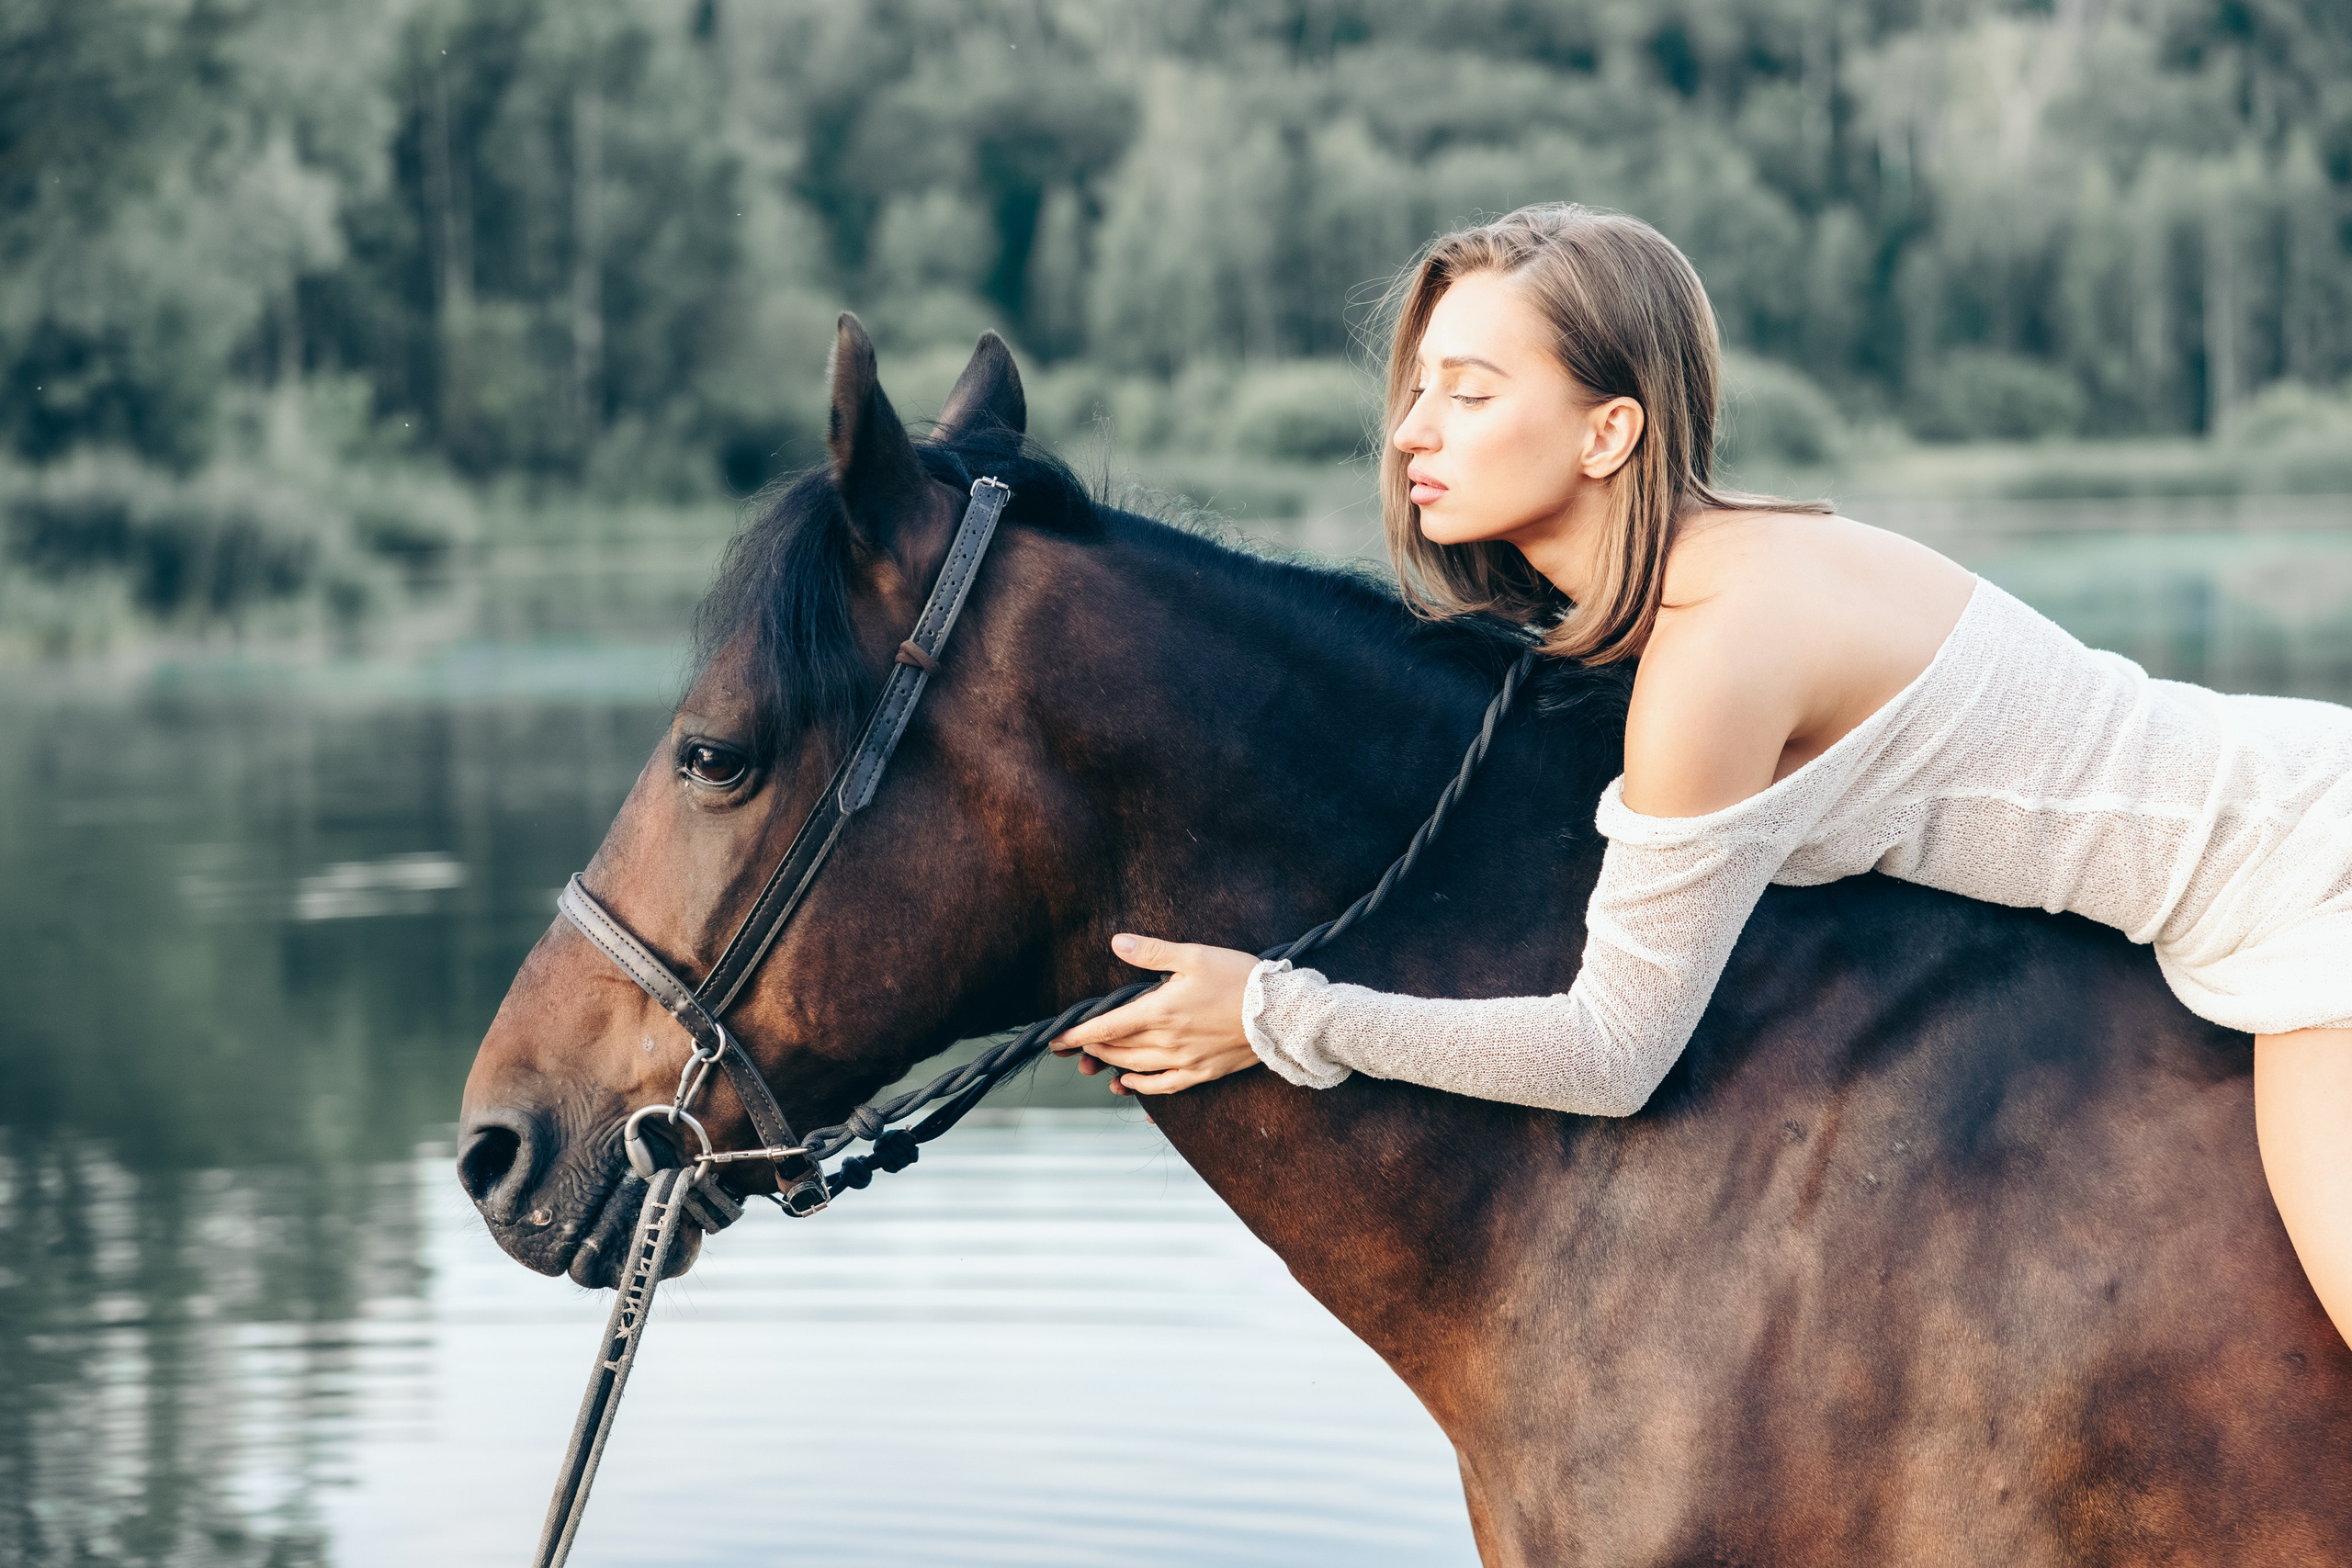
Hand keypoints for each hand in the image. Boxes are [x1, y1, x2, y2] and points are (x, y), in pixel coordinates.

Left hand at [1050, 933, 1260, 1095]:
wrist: (1280, 1013)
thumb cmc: (1238, 978)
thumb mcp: (1194, 956)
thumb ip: (1153, 952)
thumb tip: (1117, 943)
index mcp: (1161, 1010)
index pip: (1108, 1026)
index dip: (1079, 1034)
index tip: (1057, 1039)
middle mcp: (1168, 1040)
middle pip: (1118, 1049)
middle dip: (1092, 1047)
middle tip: (1074, 1045)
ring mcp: (1185, 1059)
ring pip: (1136, 1068)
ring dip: (1111, 1064)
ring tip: (1095, 1060)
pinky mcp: (1204, 1071)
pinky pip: (1165, 1086)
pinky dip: (1142, 1087)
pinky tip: (1129, 1084)